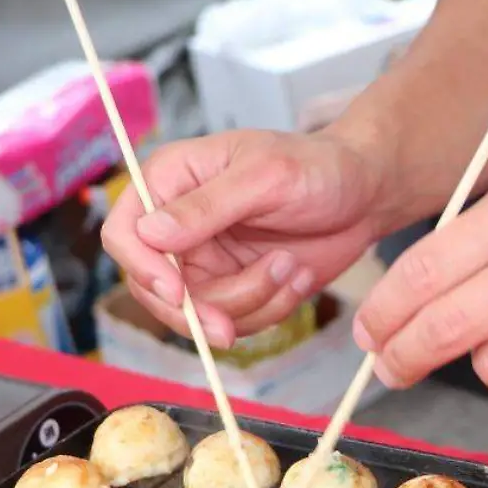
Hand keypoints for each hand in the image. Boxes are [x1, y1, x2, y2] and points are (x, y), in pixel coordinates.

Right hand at [101, 129, 388, 346]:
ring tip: (291, 267)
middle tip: (235, 320)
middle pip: (153, 289)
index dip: (143, 268)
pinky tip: (298, 277)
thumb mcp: (264, 176)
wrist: (364, 192)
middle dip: (200, 308)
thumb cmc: (316, 166)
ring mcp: (205, 261)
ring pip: (198, 314)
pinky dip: (270, 310)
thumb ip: (206, 205)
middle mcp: (178, 224)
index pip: (124, 233)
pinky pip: (235, 321)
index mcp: (170, 181)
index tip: (178, 292)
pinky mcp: (235, 288)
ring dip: (250, 302)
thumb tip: (149, 232)